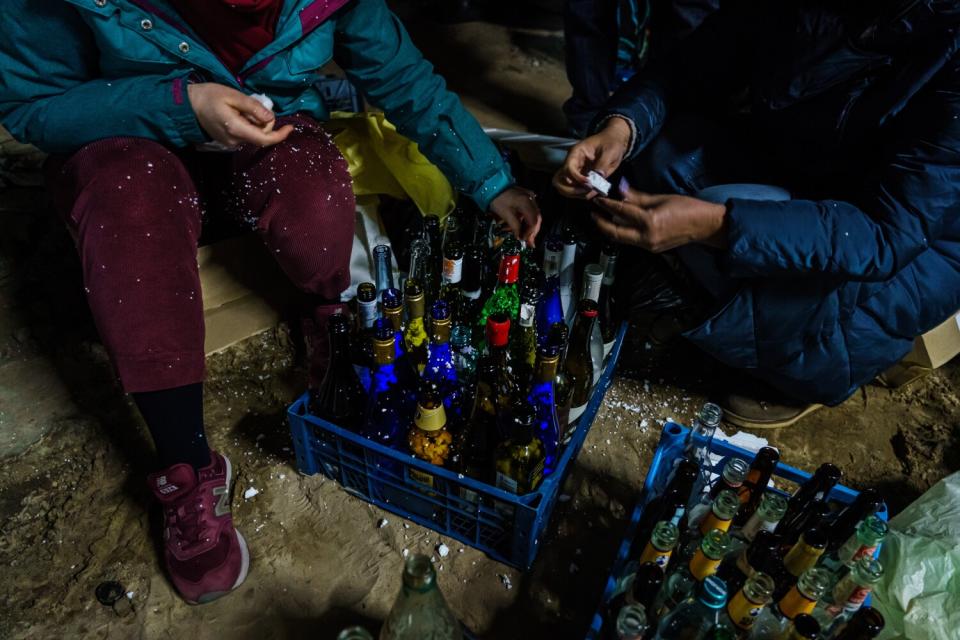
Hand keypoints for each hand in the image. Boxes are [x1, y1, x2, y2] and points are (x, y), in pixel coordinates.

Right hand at [187, 83, 293, 147]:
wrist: (188, 105)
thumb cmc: (209, 96)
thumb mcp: (233, 96)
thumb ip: (253, 107)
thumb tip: (271, 118)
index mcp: (237, 130)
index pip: (265, 139)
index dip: (280, 135)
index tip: (291, 127)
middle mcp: (235, 141)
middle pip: (261, 136)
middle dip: (265, 122)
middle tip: (253, 105)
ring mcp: (230, 143)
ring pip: (254, 135)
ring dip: (255, 123)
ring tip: (240, 108)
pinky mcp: (228, 142)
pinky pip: (246, 135)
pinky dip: (248, 125)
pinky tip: (237, 114)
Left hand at [489, 186, 542, 246]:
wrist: (493, 185)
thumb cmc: (498, 199)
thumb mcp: (505, 214)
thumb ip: (515, 226)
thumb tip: (519, 237)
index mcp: (526, 203)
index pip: (534, 221)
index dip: (530, 232)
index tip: (524, 240)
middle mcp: (531, 200)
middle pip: (536, 219)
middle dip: (532, 231)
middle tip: (528, 242)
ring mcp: (530, 198)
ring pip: (534, 216)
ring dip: (528, 227)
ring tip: (523, 235)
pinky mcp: (526, 198)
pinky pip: (529, 211)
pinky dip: (526, 220)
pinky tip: (520, 226)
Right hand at [553, 117, 630, 198]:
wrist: (615, 142)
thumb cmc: (611, 143)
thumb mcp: (610, 152)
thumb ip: (602, 164)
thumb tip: (597, 179)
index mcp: (576, 152)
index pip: (568, 168)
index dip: (576, 178)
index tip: (589, 183)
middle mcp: (572, 163)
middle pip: (559, 180)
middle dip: (570, 189)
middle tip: (586, 191)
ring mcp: (576, 171)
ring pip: (564, 187)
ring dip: (575, 193)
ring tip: (589, 192)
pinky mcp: (581, 178)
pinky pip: (575, 189)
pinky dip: (581, 194)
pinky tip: (592, 192)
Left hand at [592, 183, 727, 252]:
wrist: (704, 226)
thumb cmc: (687, 208)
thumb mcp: (661, 198)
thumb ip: (638, 197)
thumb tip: (621, 191)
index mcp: (649, 221)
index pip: (621, 212)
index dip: (607, 204)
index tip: (597, 199)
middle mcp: (646, 237)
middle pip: (615, 232)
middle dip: (601, 223)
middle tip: (592, 213)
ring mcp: (648, 246)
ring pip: (622, 238)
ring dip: (610, 229)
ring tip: (601, 218)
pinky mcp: (651, 249)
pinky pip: (631, 240)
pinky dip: (622, 232)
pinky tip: (618, 224)